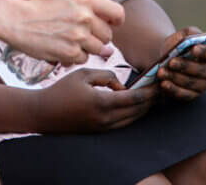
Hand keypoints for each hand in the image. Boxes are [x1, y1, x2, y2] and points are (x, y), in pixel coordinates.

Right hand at [7, 0, 123, 64]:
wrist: (18, 20)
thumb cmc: (38, 1)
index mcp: (86, 0)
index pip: (117, 13)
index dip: (115, 20)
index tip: (109, 23)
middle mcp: (85, 18)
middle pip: (108, 35)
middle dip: (99, 35)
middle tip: (86, 33)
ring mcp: (78, 37)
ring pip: (97, 49)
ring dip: (88, 47)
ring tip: (75, 40)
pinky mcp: (70, 53)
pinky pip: (83, 59)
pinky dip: (77, 56)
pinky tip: (66, 48)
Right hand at [35, 69, 154, 132]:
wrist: (45, 113)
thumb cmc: (62, 90)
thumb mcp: (84, 75)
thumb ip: (107, 76)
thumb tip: (121, 84)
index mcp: (103, 102)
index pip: (135, 98)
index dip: (149, 91)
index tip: (158, 83)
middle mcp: (106, 119)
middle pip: (137, 111)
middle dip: (151, 100)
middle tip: (161, 88)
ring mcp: (103, 127)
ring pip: (132, 119)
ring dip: (143, 108)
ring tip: (152, 96)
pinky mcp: (100, 130)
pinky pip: (123, 123)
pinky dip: (132, 114)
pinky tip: (136, 105)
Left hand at [154, 27, 205, 99]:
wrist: (168, 59)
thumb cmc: (178, 45)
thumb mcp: (182, 35)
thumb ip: (187, 34)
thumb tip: (187, 39)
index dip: (204, 51)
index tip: (193, 48)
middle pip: (201, 70)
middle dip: (185, 66)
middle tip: (171, 62)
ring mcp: (203, 85)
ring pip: (191, 83)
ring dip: (175, 78)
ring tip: (161, 72)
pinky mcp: (193, 95)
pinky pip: (184, 95)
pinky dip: (173, 90)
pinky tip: (163, 84)